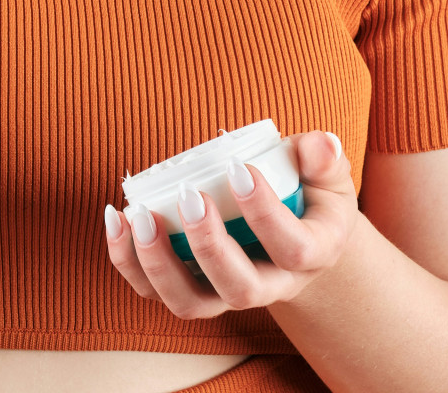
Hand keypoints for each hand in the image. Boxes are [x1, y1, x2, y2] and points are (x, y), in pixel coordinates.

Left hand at [103, 131, 358, 317]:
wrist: (296, 237)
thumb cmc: (310, 197)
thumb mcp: (329, 176)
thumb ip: (324, 159)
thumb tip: (321, 144)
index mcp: (310, 256)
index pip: (292, 249)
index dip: (266, 213)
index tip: (238, 170)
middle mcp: (270, 286)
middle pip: (240, 288)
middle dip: (210, 245)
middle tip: (190, 197)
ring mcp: (225, 294)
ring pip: (190, 303)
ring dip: (159, 264)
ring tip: (141, 216)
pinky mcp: (190, 289)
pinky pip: (153, 291)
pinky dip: (128, 260)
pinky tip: (118, 219)